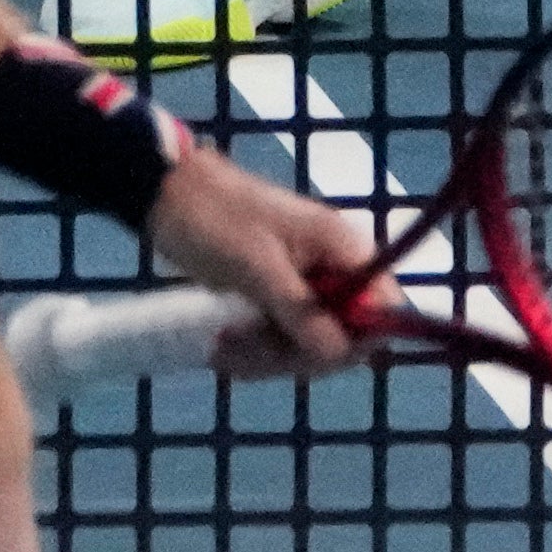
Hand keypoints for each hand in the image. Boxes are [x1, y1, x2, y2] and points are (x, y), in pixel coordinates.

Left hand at [144, 149, 380, 379]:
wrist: (166, 195)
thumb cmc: (214, 218)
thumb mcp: (257, 268)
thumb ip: (302, 312)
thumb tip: (341, 355)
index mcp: (342, 248)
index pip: (384, 309)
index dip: (357, 340)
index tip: (310, 354)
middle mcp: (333, 268)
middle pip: (344, 336)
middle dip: (296, 353)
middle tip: (247, 350)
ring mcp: (305, 284)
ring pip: (309, 344)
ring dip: (267, 356)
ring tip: (223, 349)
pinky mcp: (278, 297)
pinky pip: (283, 338)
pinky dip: (255, 349)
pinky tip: (223, 347)